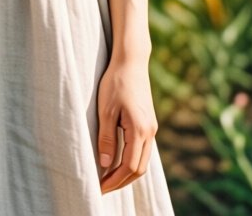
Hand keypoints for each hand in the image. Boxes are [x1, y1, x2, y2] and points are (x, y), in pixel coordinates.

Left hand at [95, 54, 157, 192]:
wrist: (131, 62)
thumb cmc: (116, 83)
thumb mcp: (106, 110)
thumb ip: (107, 139)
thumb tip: (105, 165)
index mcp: (139, 130)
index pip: (129, 167)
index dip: (114, 181)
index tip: (99, 188)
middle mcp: (150, 132)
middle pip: (139, 169)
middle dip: (121, 182)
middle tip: (102, 188)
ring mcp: (151, 128)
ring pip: (143, 161)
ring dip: (127, 174)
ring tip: (108, 179)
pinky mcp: (148, 124)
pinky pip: (143, 151)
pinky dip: (132, 162)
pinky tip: (118, 163)